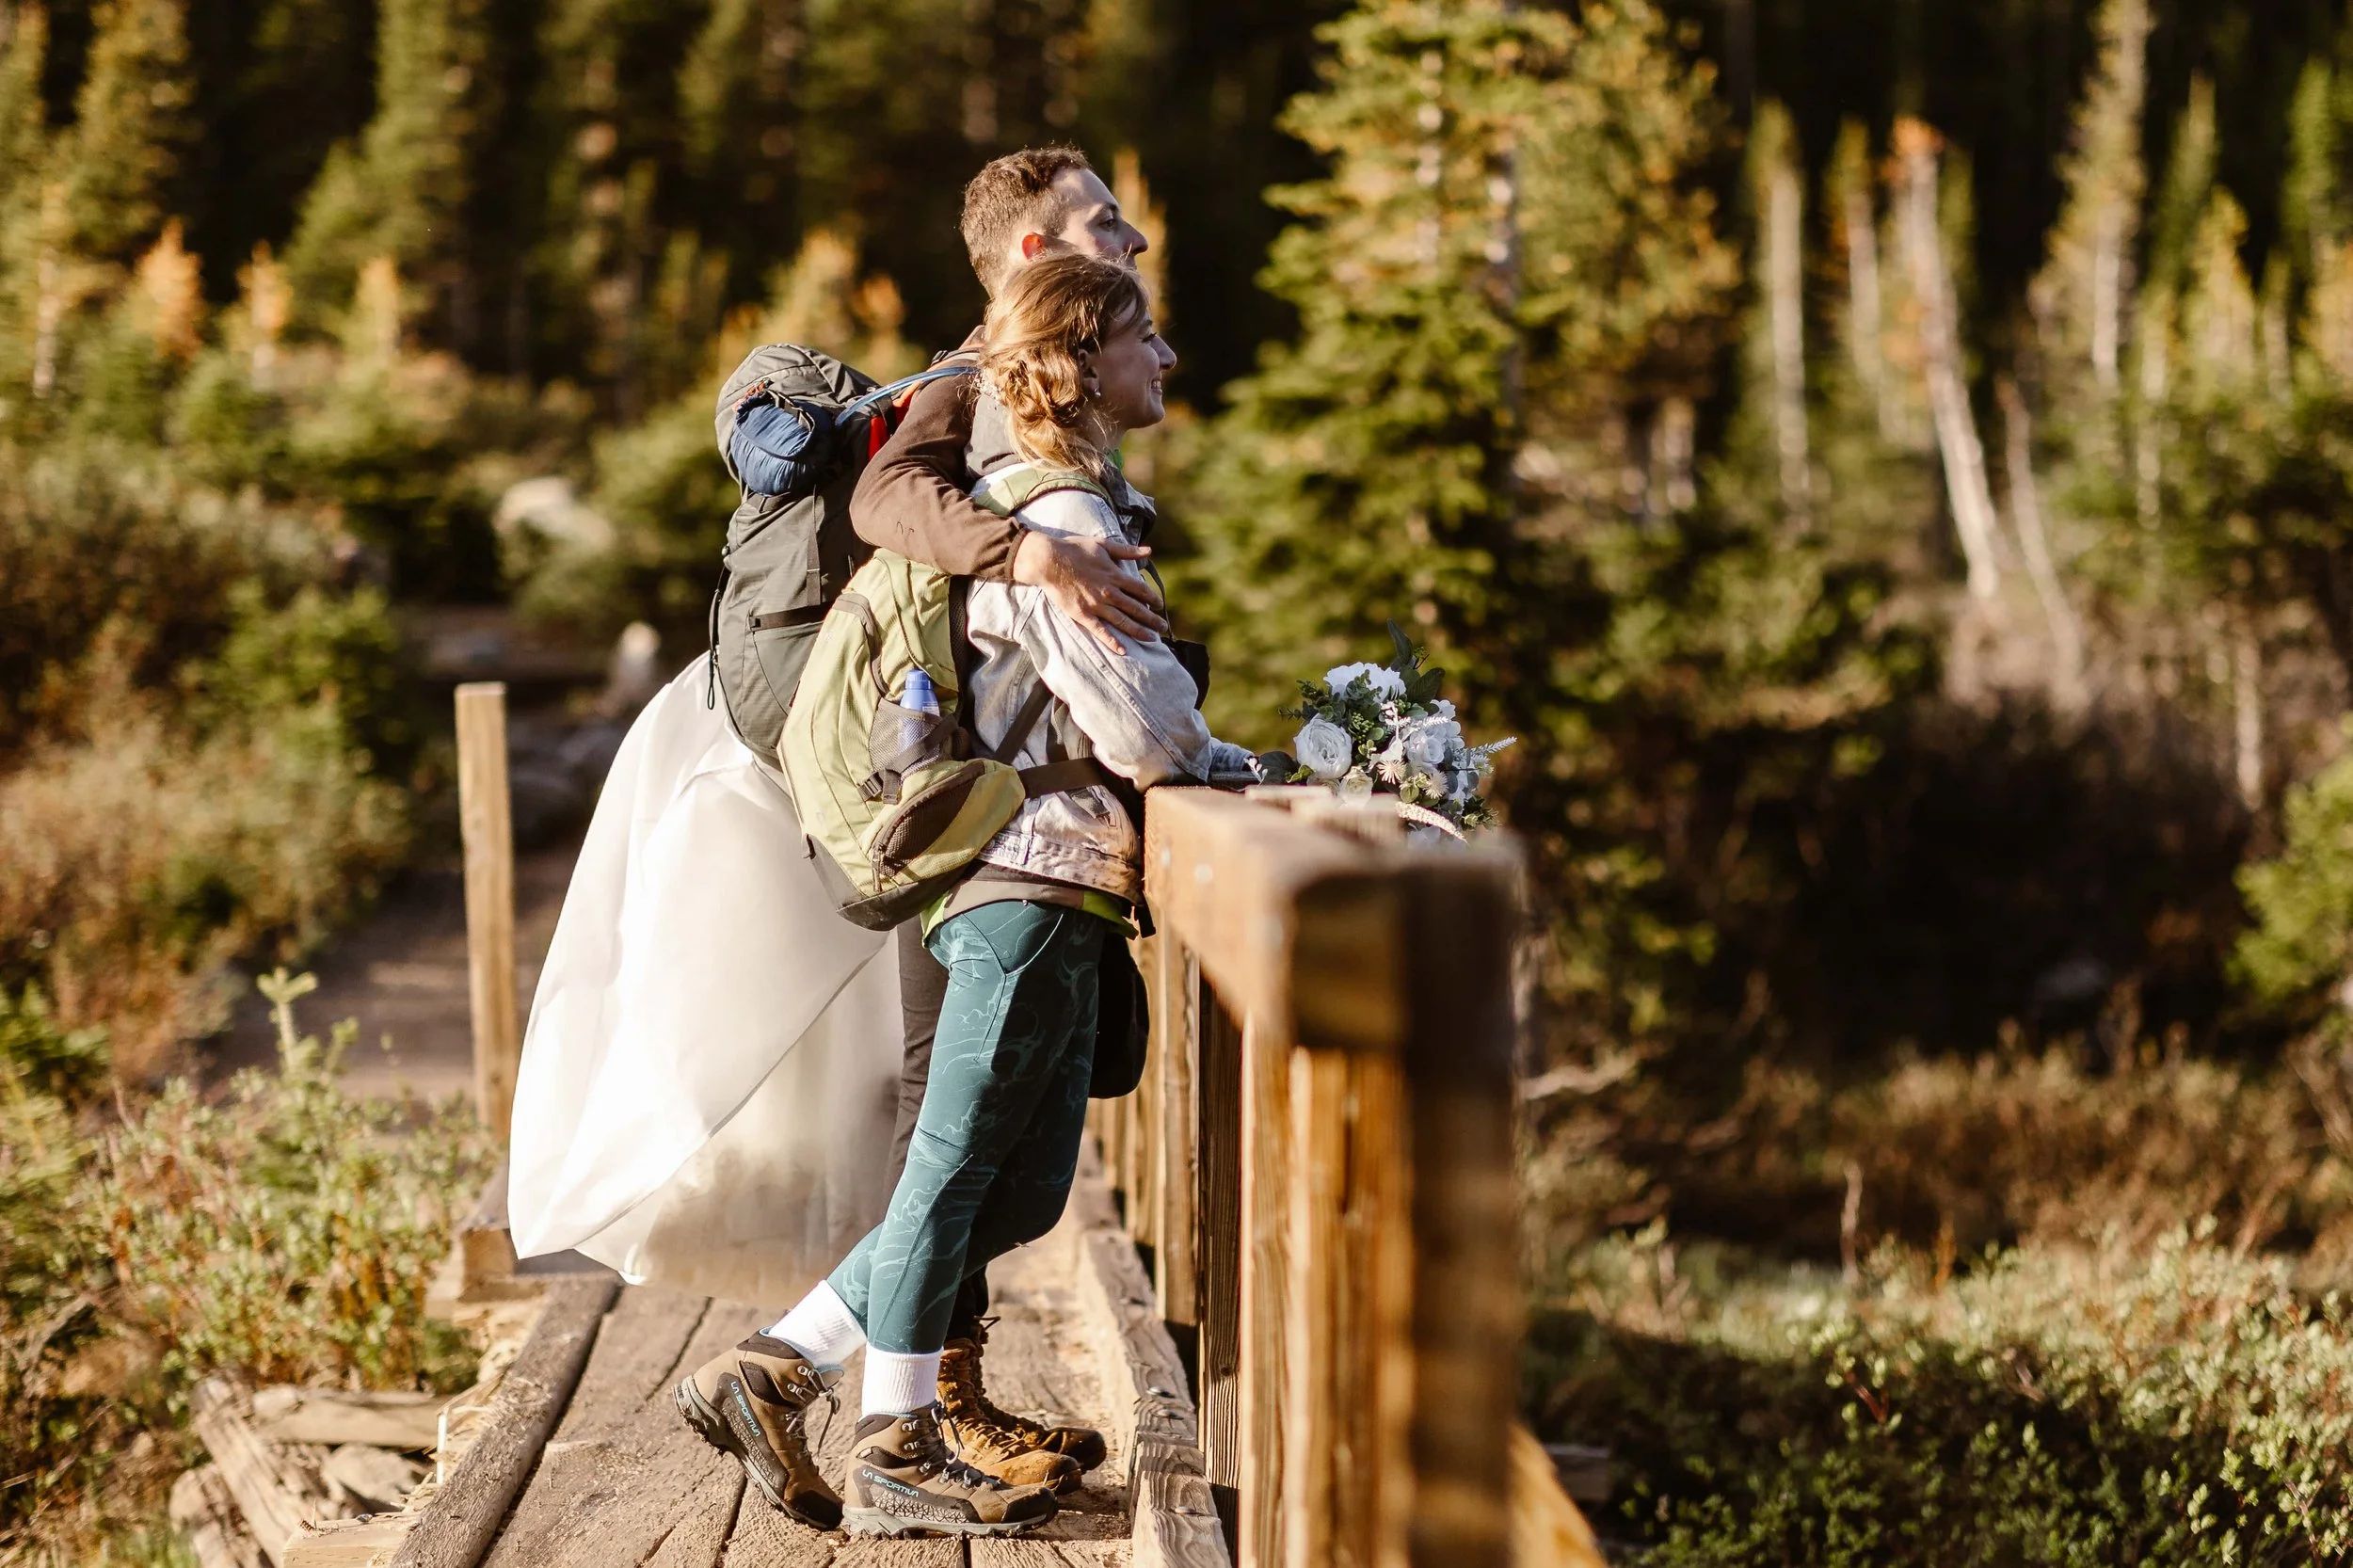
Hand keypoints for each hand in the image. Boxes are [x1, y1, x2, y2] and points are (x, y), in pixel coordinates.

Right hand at [1013, 531, 1168, 654]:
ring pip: (1122, 621)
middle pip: (1136, 608)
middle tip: (1163, 628)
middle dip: (1151, 619)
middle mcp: (1109, 592)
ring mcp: (1096, 605)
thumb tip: (1149, 550)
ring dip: (1139, 631)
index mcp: (1115, 575)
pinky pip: (1100, 631)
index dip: (1152, 599)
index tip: (1160, 606)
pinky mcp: (1083, 614)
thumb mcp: (1103, 544)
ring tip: (1152, 639)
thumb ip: (1127, 551)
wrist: (1049, 561)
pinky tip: (1123, 650)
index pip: (1140, 590)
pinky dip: (1112, 641)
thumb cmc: (1075, 549)